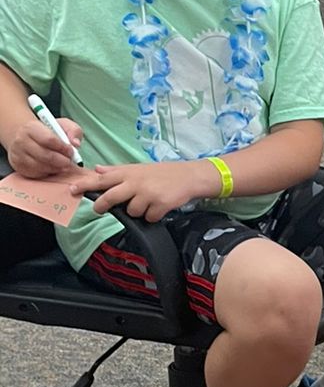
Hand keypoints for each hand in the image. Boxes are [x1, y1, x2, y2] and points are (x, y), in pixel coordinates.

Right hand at [6, 116, 81, 179]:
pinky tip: (52, 167)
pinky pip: (36, 174)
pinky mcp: (19, 166)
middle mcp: (21, 140)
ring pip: (41, 166)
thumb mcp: (62, 125)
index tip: (71, 151)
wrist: (28, 138)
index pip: (49, 140)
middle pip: (46, 155)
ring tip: (62, 165)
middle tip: (69, 161)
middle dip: (62, 161)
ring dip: (56, 168)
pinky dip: (48, 172)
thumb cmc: (48, 132)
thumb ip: (73, 131)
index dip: (63, 148)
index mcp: (31, 128)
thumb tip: (76, 143)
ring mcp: (18, 154)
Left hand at [71, 160, 216, 221]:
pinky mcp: (159, 204)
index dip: (86, 185)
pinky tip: (159, 208)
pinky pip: (148, 218)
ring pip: (131, 212)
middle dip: (103, 205)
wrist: (189, 176)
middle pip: (111, 197)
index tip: (71, 190)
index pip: (102, 179)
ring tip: (148, 203)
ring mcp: (147, 194)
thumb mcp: (138, 168)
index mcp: (128, 173)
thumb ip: (116, 171)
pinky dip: (152, 216)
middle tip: (100, 209)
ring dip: (138, 211)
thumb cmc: (162, 173)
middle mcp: (135, 182)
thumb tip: (97, 169)